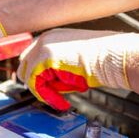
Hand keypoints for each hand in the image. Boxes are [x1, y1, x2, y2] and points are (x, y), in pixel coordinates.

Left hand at [17, 28, 131, 110]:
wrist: (114, 57)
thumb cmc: (100, 61)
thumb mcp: (71, 61)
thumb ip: (54, 68)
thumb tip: (43, 82)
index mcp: (52, 37)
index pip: (30, 56)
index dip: (35, 75)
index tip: (45, 88)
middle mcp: (45, 39)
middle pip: (24, 64)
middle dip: (34, 82)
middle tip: (50, 95)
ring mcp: (43, 46)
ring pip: (28, 75)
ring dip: (42, 90)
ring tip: (60, 98)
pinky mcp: (45, 58)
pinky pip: (35, 83)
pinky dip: (46, 95)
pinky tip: (60, 100)